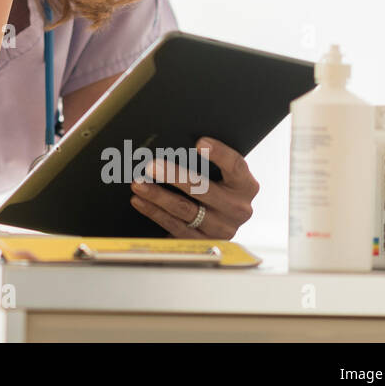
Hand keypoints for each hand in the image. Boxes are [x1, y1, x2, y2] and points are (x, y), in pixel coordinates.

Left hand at [129, 137, 258, 239]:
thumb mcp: (219, 175)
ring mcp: (222, 228)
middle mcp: (238, 209)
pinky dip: (154, 212)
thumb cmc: (215, 186)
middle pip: (204, 189)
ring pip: (185, 209)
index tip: (200, 142)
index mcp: (246, 186)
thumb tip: (172, 144)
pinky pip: (175, 227)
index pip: (235, 166)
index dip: (219, 154)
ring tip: (138, 183)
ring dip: (157, 195)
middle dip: (174, 176)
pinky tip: (140, 200)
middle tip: (151, 166)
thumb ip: (205, 163)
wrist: (219, 221)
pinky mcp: (203, 242)